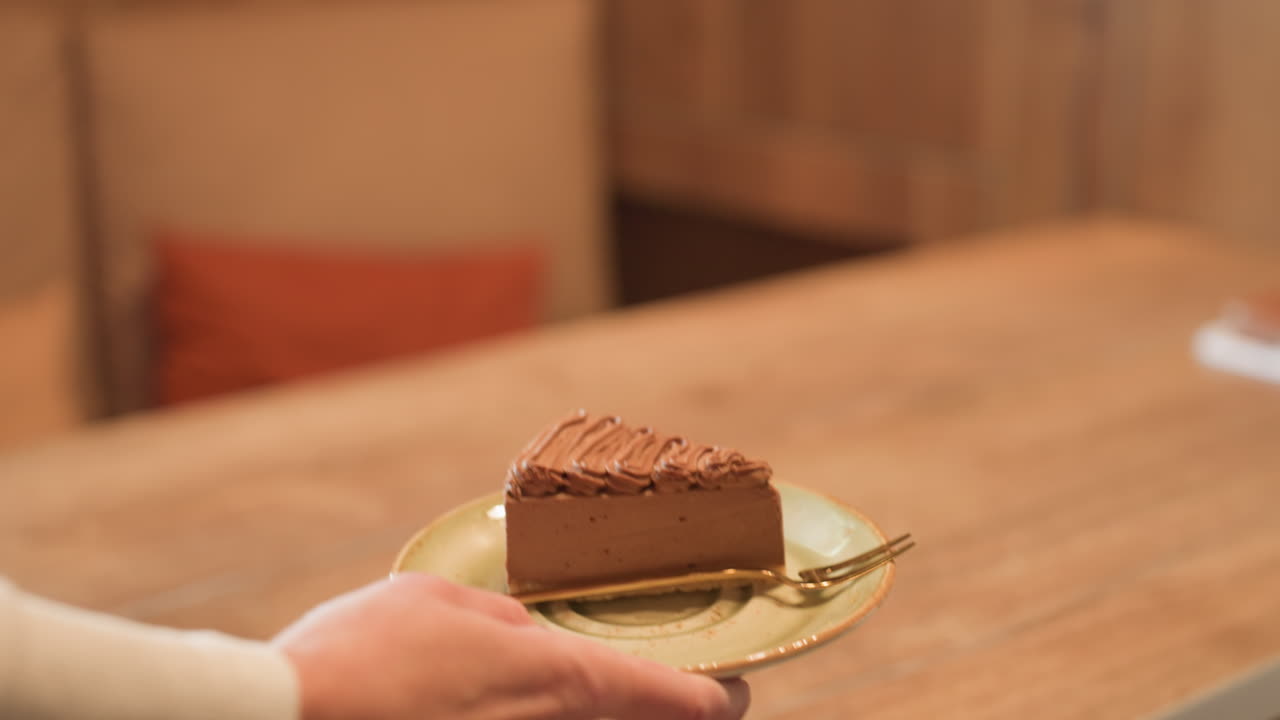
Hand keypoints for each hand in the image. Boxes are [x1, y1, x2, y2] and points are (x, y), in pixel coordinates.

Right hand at [274, 573, 749, 719]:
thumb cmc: (360, 659)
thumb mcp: (441, 604)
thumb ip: (504, 623)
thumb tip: (529, 637)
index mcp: (560, 682)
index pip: (680, 702)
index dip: (719, 697)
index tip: (732, 690)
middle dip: (666, 717)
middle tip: (674, 696)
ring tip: (589, 693)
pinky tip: (518, 707)